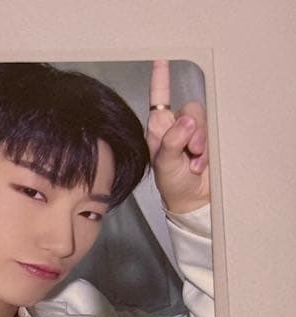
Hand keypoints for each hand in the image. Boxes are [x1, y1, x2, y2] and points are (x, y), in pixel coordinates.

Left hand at [146, 60, 209, 213]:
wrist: (192, 200)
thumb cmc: (172, 184)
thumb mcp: (164, 165)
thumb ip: (172, 142)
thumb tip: (186, 121)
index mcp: (158, 128)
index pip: (160, 98)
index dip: (161, 77)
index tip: (161, 58)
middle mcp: (175, 126)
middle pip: (191, 109)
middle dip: (193, 131)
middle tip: (189, 153)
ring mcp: (193, 132)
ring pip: (204, 120)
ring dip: (201, 142)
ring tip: (194, 162)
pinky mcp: (209, 137)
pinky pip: (215, 131)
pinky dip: (208, 150)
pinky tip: (200, 164)